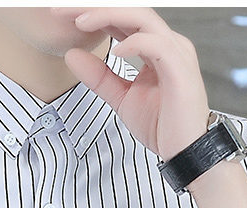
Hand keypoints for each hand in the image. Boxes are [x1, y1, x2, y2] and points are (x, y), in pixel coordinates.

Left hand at [50, 6, 210, 160]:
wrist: (186, 153)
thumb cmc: (162, 126)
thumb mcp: (121, 98)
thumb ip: (99, 77)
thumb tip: (71, 54)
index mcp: (154, 47)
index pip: (121, 19)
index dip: (93, 13)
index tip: (61, 14)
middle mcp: (167, 43)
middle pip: (130, 10)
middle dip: (95, 7)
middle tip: (61, 9)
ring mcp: (176, 53)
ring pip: (142, 19)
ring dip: (109, 15)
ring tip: (81, 21)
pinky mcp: (181, 70)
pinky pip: (157, 45)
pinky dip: (134, 43)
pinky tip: (114, 50)